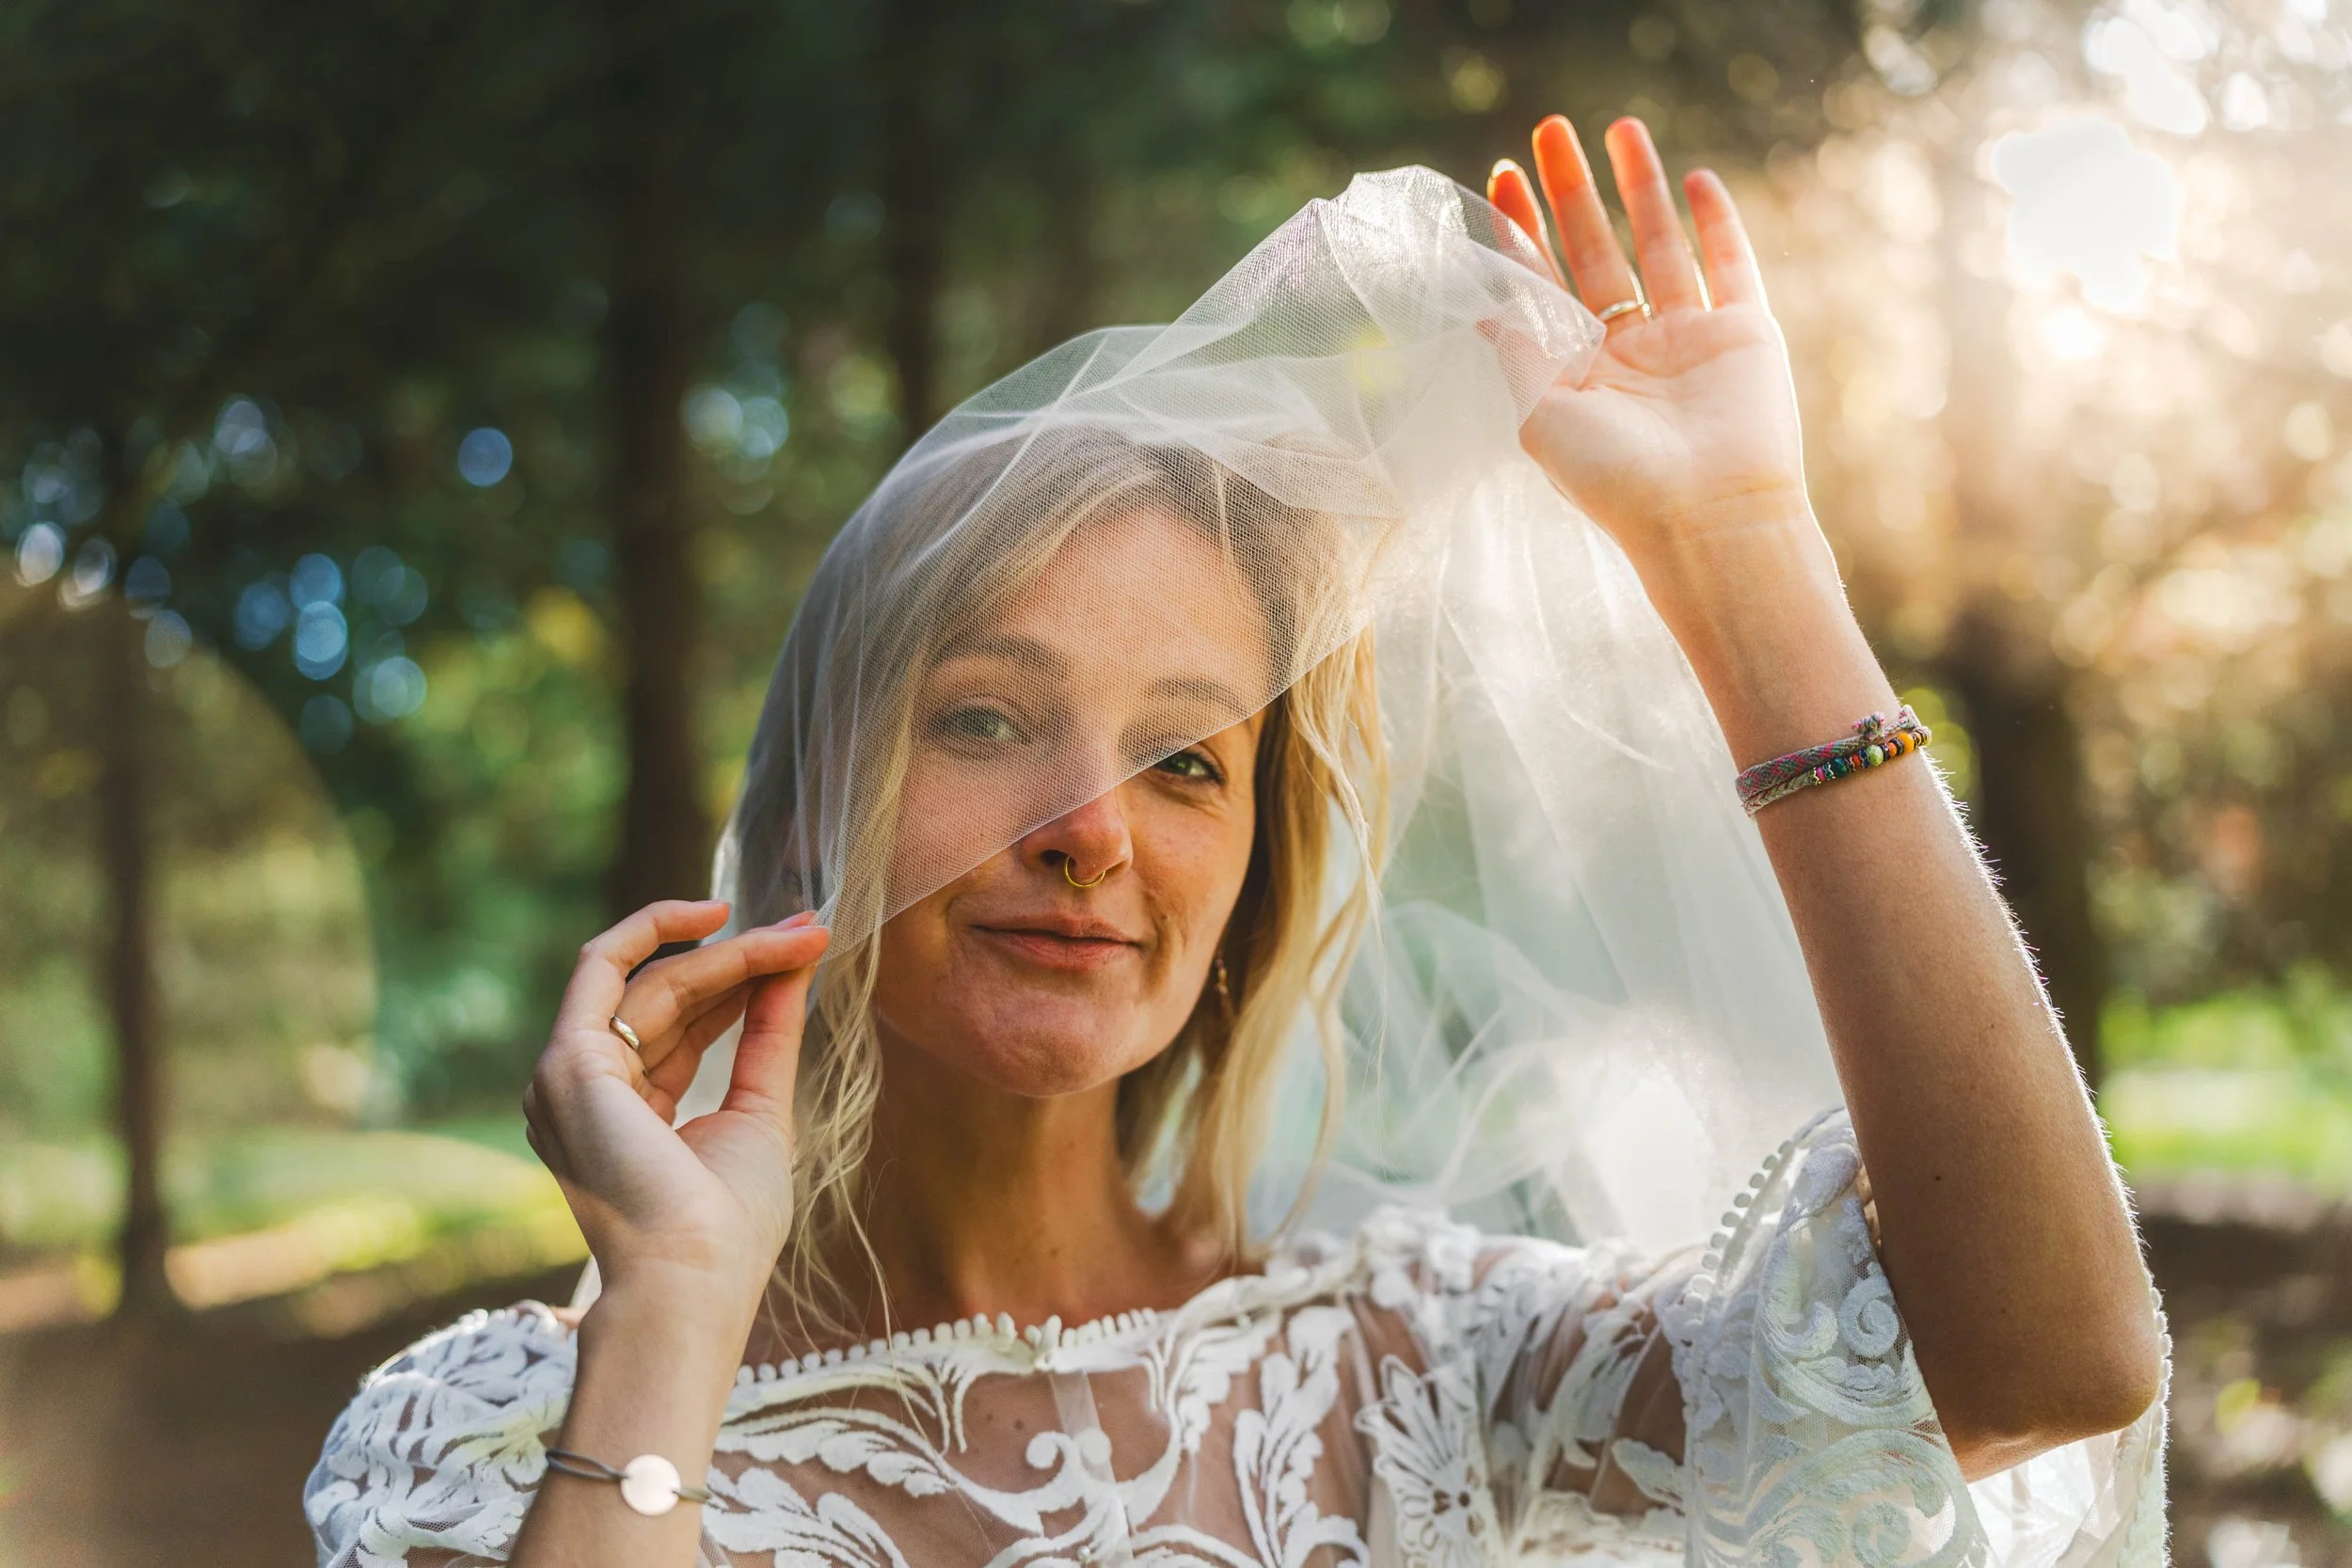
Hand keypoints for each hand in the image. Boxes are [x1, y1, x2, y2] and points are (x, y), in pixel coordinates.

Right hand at [522, 899, 828, 1305]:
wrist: (693, 1281)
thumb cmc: (728, 1228)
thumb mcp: (758, 1113)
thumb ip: (766, 1039)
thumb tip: (792, 967)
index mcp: (621, 1113)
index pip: (680, 1025)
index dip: (742, 982)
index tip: (804, 949)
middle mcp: (584, 1090)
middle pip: (669, 996)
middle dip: (744, 957)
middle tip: (810, 929)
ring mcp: (567, 1075)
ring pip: (652, 979)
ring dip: (730, 951)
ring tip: (800, 935)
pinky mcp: (568, 1062)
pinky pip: (608, 968)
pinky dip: (664, 933)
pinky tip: (720, 919)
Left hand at [1489, 116, 1812, 604]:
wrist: (1706, 519)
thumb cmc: (1614, 481)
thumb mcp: (1541, 415)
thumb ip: (1517, 352)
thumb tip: (1477, 302)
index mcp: (1579, 373)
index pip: (1543, 285)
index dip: (1522, 231)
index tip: (1502, 176)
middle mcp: (1631, 353)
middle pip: (1596, 251)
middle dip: (1572, 191)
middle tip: (1550, 129)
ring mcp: (1689, 340)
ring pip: (1661, 245)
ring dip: (1640, 187)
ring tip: (1620, 126)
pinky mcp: (1745, 335)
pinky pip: (1731, 266)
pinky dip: (1717, 222)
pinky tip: (1695, 178)